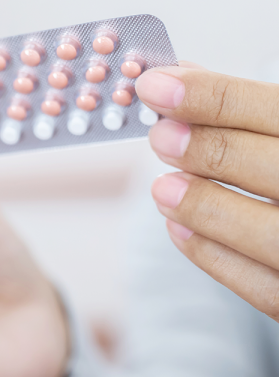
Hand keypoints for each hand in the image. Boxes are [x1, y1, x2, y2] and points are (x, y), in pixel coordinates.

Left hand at [136, 61, 278, 320]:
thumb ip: (239, 108)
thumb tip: (170, 79)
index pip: (278, 111)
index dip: (215, 95)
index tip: (153, 86)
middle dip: (212, 150)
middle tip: (159, 136)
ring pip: (273, 234)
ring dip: (206, 207)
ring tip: (162, 188)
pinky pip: (263, 287)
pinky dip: (212, 255)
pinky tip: (176, 226)